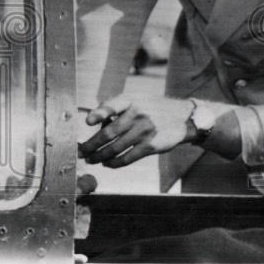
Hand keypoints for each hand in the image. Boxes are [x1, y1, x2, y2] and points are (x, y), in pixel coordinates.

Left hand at [78, 94, 194, 167]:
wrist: (182, 117)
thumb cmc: (153, 108)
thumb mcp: (138, 99)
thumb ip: (117, 107)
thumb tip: (94, 123)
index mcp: (132, 100)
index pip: (112, 105)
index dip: (99, 113)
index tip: (88, 122)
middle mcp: (138, 114)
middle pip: (109, 133)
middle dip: (91, 145)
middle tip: (81, 152)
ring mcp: (145, 131)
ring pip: (115, 148)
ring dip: (100, 156)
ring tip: (92, 160)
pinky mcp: (151, 145)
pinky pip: (128, 157)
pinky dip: (115, 163)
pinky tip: (108, 164)